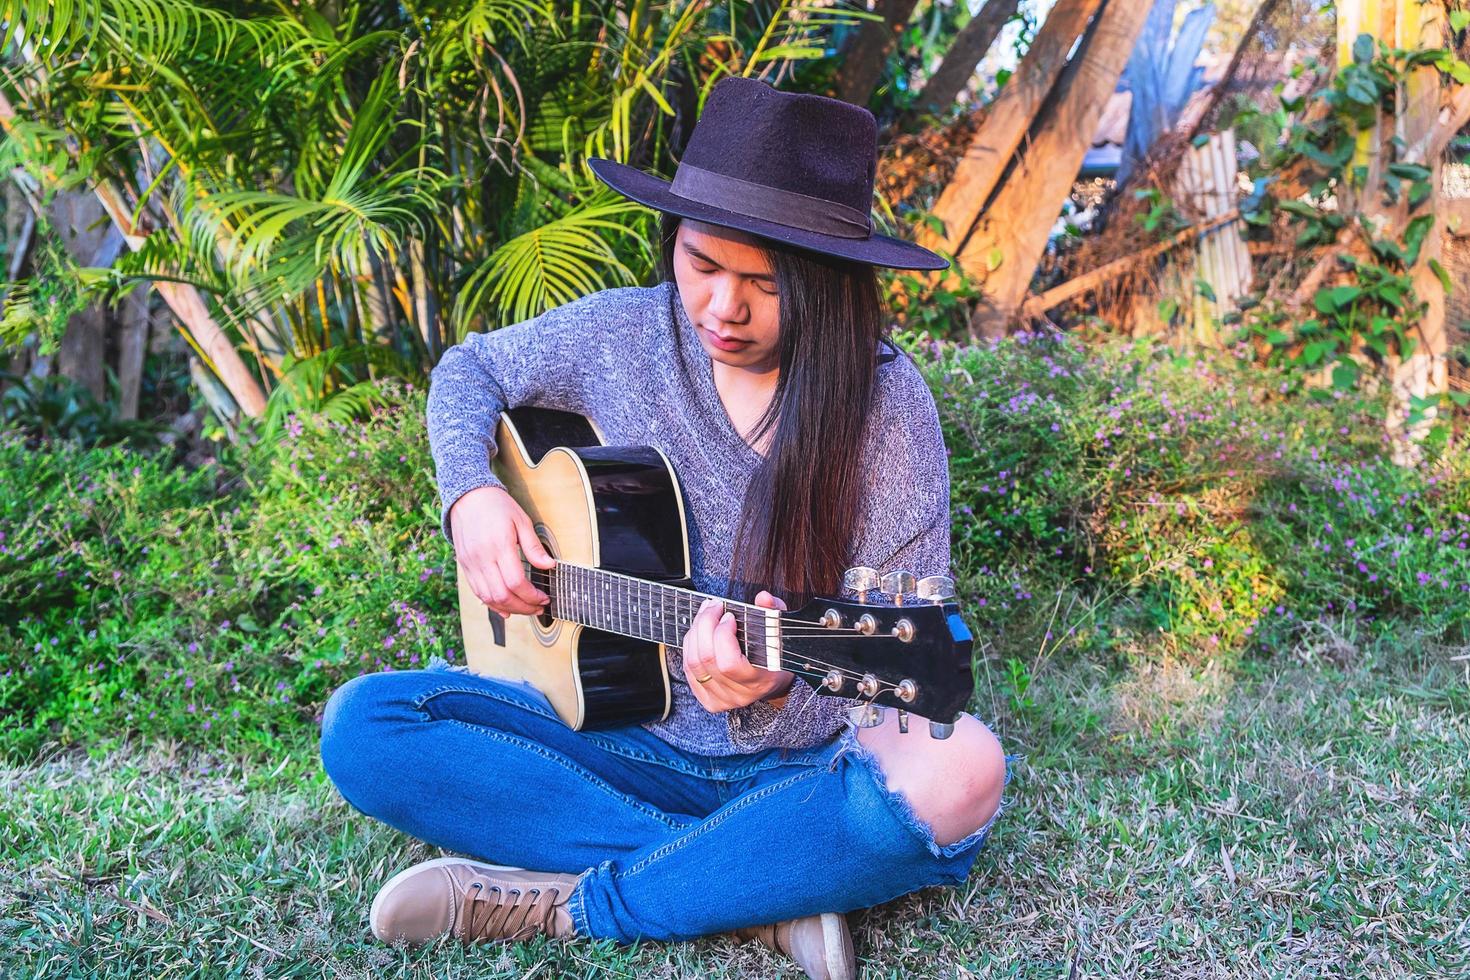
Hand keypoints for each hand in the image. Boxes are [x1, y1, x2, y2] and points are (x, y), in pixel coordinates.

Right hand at [449, 485, 556, 617]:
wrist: (467, 497)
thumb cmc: (497, 506)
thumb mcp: (522, 520)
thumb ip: (534, 547)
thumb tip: (549, 565)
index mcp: (499, 545)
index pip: (516, 582)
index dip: (532, 596)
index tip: (544, 598)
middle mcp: (482, 557)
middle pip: (502, 595)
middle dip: (523, 607)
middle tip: (538, 607)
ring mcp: (471, 563)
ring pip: (489, 598)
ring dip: (509, 608)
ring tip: (525, 608)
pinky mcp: (464, 566)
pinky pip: (477, 592)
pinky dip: (492, 604)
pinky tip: (505, 608)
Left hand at [681, 590, 793, 711]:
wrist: (771, 683)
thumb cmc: (775, 655)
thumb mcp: (780, 631)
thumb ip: (773, 612)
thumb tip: (763, 597)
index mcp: (759, 681)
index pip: (728, 663)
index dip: (722, 635)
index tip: (729, 615)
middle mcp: (739, 694)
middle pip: (707, 659)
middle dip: (705, 624)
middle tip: (713, 606)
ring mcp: (722, 699)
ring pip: (694, 663)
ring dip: (695, 632)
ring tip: (705, 614)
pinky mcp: (708, 700)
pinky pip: (689, 671)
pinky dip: (689, 646)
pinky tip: (698, 632)